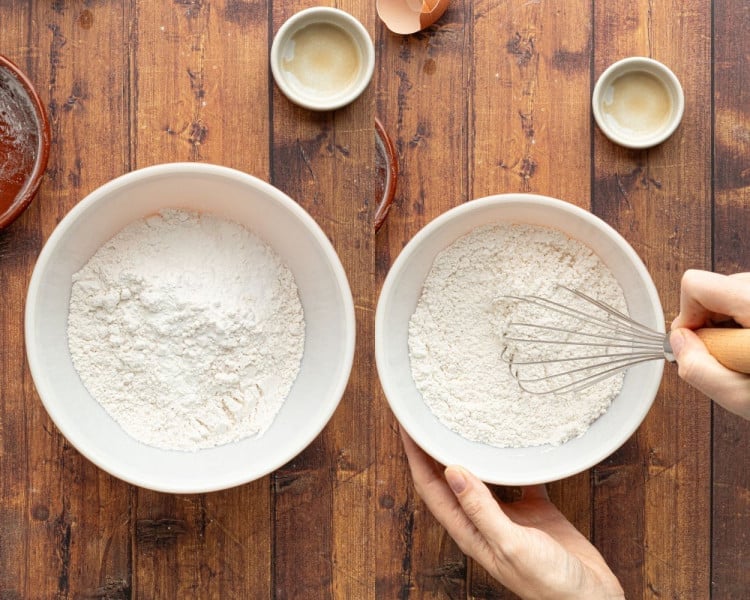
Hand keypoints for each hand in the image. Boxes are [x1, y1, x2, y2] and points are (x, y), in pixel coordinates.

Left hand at [400, 428, 623, 599]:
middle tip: (428, 415)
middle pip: (448, 477)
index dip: (415, 456)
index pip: (430, 486)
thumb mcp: (511, 544)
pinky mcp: (535, 510)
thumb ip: (481, 510)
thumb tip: (451, 471)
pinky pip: (519, 477)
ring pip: (482, 474)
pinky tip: (516, 441)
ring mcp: (508, 515)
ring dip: (469, 450)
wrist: (591, 599)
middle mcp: (482, 520)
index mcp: (468, 530)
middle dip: (433, 449)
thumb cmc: (549, 584)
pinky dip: (514, 459)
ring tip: (462, 421)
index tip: (408, 426)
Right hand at [669, 269, 749, 418]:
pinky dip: (746, 323)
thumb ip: (698, 369)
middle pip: (714, 288)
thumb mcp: (740, 396)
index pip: (696, 285)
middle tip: (729, 355)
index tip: (697, 342)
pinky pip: (746, 301)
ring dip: (731, 325)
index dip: (686, 316)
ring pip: (732, 295)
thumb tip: (678, 342)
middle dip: (711, 323)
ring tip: (748, 354)